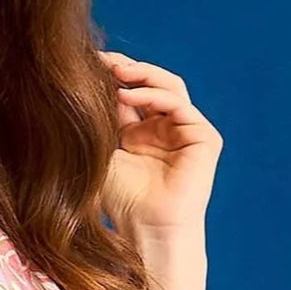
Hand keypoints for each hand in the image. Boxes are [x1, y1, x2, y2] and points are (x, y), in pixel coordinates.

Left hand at [97, 48, 222, 234]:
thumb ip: (102, 116)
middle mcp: (166, 128)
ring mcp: (187, 132)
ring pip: (168, 88)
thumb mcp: (104, 150)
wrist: (146, 229)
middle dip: (127, 68)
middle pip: (151, 83)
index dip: (112, 75)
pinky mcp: (205, 139)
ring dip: (142, 75)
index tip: (87, 62)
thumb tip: (86, 78)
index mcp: (143, 131)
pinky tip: (129, 94)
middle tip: (102, 60)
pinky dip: (155, 96)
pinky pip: (180, 106)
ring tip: (115, 71)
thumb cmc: (121, 201)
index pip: (131, 91)